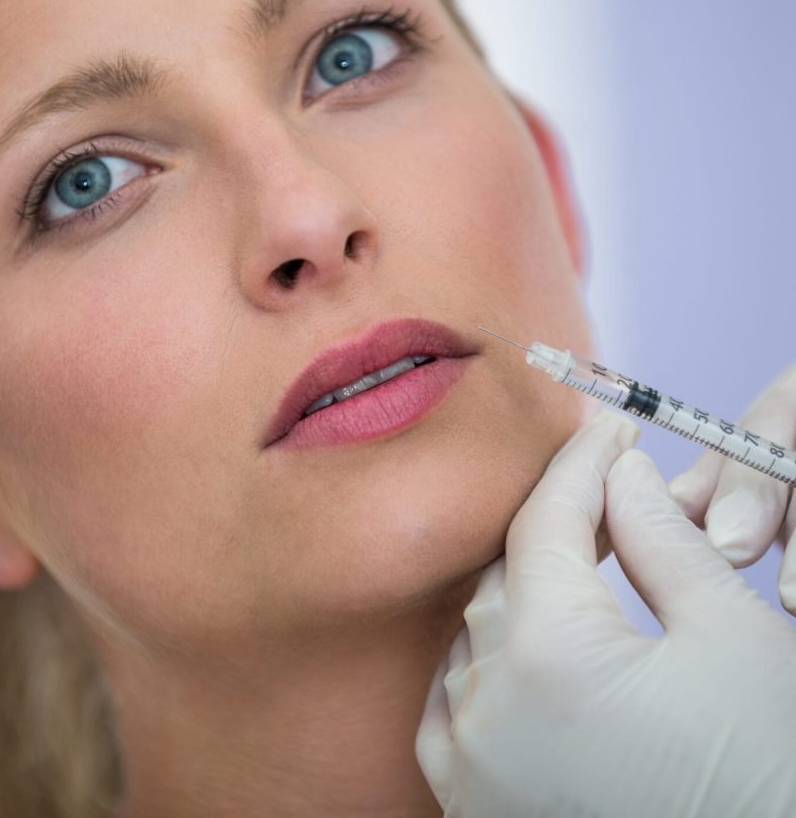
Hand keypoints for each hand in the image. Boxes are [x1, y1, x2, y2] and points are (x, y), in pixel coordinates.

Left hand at [416, 412, 795, 817]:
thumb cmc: (768, 772)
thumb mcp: (732, 636)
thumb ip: (662, 537)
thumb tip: (620, 472)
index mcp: (549, 655)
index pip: (545, 521)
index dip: (581, 465)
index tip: (609, 431)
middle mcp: (487, 709)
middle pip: (506, 572)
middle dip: (555, 524)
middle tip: (607, 493)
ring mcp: (470, 764)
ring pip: (474, 633)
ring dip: (519, 587)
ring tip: (576, 560)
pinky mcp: (470, 804)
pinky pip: (449, 703)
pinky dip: (479, 659)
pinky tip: (514, 639)